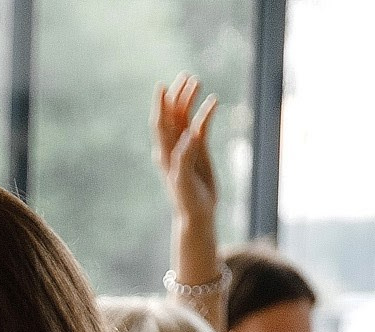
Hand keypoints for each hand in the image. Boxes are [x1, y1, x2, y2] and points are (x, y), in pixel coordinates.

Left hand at [153, 75, 219, 225]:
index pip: (160, 124)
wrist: (197, 212)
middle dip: (177, 96)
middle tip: (186, 77)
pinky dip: (206, 114)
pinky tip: (214, 101)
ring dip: (190, 100)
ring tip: (197, 82)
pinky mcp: (199, 150)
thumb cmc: (186, 199)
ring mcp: (186, 146)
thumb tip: (190, 134)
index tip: (162, 87)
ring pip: (186, 118)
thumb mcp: (183, 179)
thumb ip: (184, 157)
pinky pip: (201, 127)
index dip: (160, 105)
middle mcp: (172, 147)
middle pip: (172, 116)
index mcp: (164, 153)